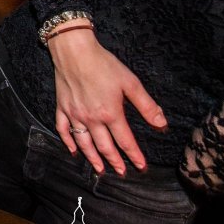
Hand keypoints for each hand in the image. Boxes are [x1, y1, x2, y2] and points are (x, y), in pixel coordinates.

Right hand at [47, 27, 165, 174]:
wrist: (75, 51)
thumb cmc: (103, 64)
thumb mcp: (130, 83)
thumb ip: (146, 105)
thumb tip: (161, 124)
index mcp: (110, 113)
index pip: (125, 141)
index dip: (134, 155)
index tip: (141, 166)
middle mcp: (92, 119)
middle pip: (105, 146)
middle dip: (115, 162)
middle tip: (121, 172)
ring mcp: (75, 115)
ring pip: (84, 144)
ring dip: (93, 159)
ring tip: (100, 169)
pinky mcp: (62, 108)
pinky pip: (63, 130)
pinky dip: (68, 142)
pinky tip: (74, 150)